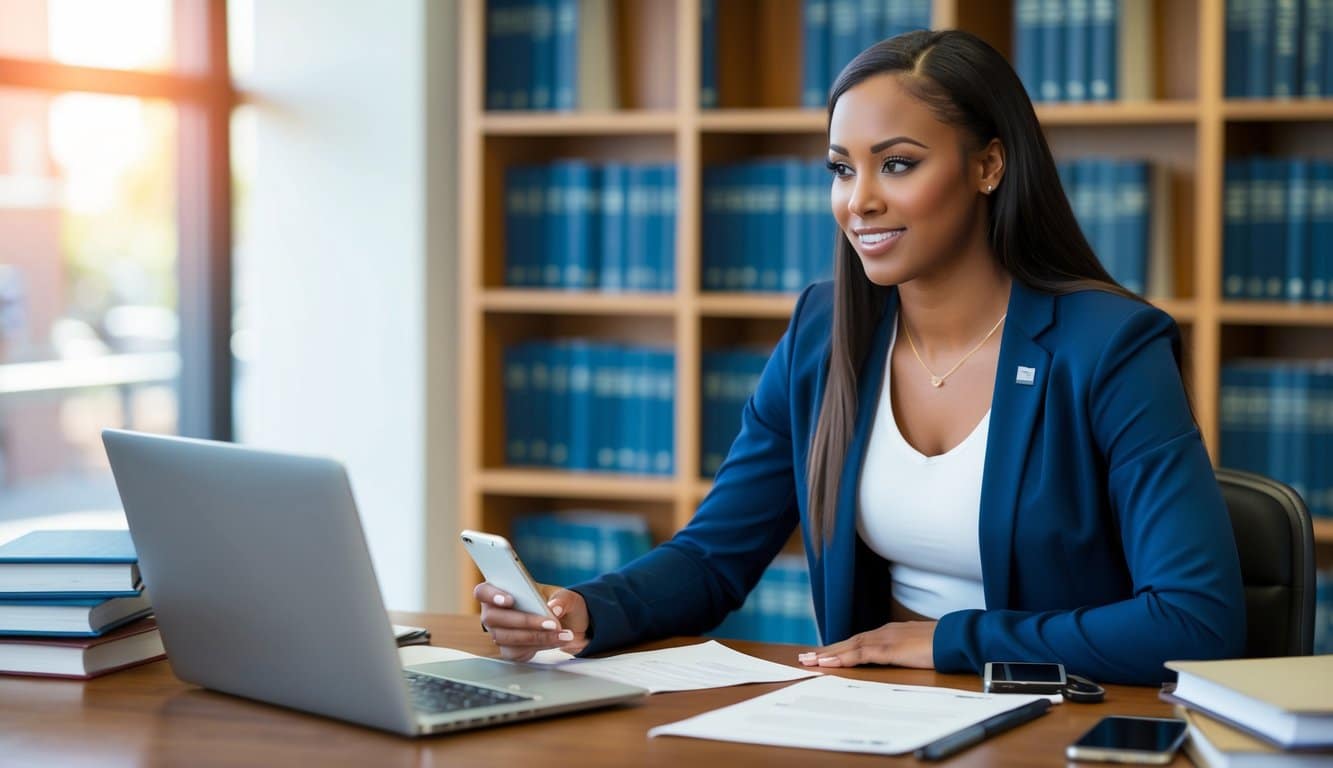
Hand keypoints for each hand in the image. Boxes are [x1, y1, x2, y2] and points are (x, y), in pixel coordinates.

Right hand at [474, 581, 590, 661]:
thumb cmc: (559, 604)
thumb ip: (561, 599)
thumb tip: (554, 607)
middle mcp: (495, 612)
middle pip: (493, 618)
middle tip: (550, 623)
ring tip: (560, 633)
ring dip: (535, 636)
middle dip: (523, 620)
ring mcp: (499, 632)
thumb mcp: (566, 595)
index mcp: (502, 590)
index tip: (509, 600)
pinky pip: (516, 652)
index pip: (483, 591)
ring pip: (505, 637)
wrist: (568, 625)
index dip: (492, 595)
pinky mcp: (509, 650)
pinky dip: (538, 646)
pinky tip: (556, 641)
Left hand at [796, 621, 936, 668]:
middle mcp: (883, 633)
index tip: (822, 653)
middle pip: (848, 642)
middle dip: (826, 650)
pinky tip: (829, 662)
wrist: (956, 637)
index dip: (839, 647)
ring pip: (849, 647)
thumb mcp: (919, 649)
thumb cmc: (943, 645)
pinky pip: (860, 654)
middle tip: (805, 658)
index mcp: (890, 633)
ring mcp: (885, 639)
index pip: (858, 641)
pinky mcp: (889, 649)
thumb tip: (902, 660)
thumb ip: (906, 652)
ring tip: (809, 661)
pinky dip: (842, 657)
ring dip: (828, 653)